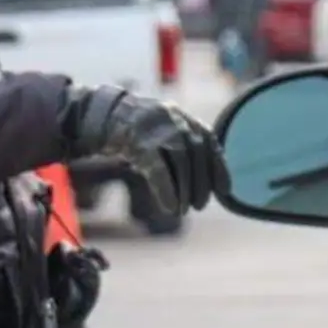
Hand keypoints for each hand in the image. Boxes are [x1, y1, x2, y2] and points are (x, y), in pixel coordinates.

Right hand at [60, 86, 226, 214]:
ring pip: (180, 160)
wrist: (103, 116)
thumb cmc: (138, 133)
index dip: (219, 168)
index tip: (225, 191)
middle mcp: (174, 118)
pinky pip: (158, 169)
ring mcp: (156, 127)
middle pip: (197, 153)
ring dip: (186, 189)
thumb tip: (210, 183)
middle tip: (200, 206)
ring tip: (183, 210)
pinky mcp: (137, 141)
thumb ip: (186, 150)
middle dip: (202, 183)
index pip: (210, 142)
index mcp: (183, 118)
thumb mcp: (165, 135)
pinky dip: (166, 191)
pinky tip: (170, 208)